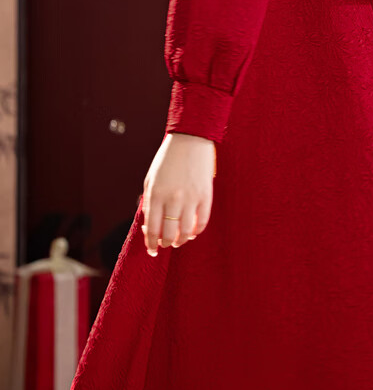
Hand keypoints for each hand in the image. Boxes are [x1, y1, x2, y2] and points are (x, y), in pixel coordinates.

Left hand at [141, 133, 215, 256]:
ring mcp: (191, 198)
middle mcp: (173, 198)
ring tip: (179, 241)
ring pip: (186, 231)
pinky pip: (202, 222)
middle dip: (165, 244)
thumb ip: (150, 202)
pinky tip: (192, 232)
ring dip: (181, 240)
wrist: (190, 140)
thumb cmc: (167, 160)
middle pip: (169, 233)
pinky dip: (197, 231)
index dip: (151, 242)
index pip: (152, 228)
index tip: (152, 249)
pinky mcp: (206, 195)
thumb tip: (151, 226)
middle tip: (165, 245)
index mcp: (156, 194)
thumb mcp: (151, 179)